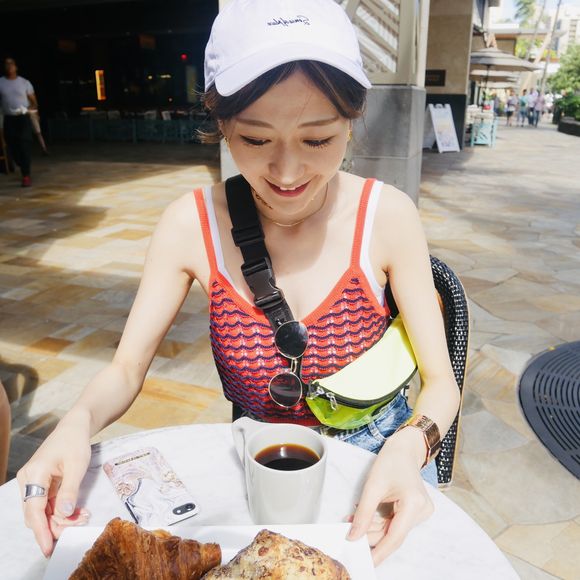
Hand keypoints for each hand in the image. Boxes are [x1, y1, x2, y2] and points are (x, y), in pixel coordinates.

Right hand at [16, 419, 91, 556]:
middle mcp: (28, 481)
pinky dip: (62, 510)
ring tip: (83, 516)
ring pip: (44, 511)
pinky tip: (78, 512)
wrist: (74, 427)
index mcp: (34, 475)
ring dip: (61, 519)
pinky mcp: (41, 485)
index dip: (42, 531)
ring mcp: (33, 483)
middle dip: (57, 525)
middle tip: (80, 524)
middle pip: (38, 514)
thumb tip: (64, 514)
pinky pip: (48, 504)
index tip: (49, 547)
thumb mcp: (77, 466)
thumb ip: (70, 490)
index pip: (34, 511)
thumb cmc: (75, 442)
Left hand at [347, 429, 433, 565]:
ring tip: (351, 522)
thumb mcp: (373, 486)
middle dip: (370, 535)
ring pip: (391, 530)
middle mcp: (421, 512)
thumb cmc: (391, 461)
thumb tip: (353, 536)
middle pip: (392, 534)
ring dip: (372, 528)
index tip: (365, 563)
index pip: (395, 537)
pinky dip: (378, 522)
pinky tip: (363, 519)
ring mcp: (420, 512)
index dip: (379, 552)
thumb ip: (363, 514)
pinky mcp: (415, 511)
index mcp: (414, 505)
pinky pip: (394, 523)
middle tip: (348, 535)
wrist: (404, 449)